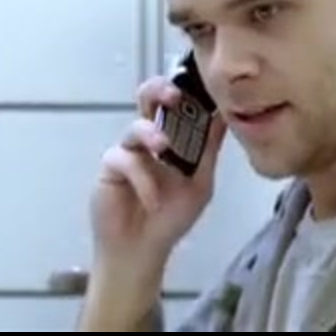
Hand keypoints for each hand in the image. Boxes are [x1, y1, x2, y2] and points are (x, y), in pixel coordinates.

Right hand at [90, 76, 226, 273]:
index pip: (176, 104)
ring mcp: (128, 151)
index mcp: (173, 139)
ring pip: (135, 127)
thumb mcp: (200, 183)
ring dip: (150, 133)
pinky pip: (124, 160)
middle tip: (172, 96)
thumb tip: (224, 117)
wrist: (144, 249)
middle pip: (148, 100)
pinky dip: (142, 179)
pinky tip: (152, 200)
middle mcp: (149, 138)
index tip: (200, 86)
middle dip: (158, 91)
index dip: (185, 90)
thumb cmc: (171, 216)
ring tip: (162, 148)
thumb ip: (208, 150)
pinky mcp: (110, 168)